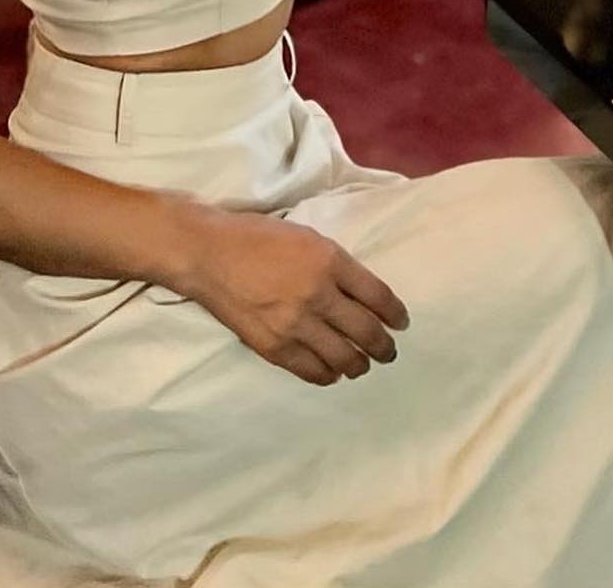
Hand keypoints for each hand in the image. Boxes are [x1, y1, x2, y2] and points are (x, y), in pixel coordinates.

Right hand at [167, 205, 409, 387]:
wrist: (210, 254)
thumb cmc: (259, 237)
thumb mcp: (308, 238)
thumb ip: (336, 266)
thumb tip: (362, 295)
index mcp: (330, 261)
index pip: (378, 296)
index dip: (395, 314)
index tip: (401, 323)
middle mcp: (318, 295)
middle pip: (366, 331)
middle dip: (383, 346)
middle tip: (389, 352)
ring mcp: (295, 325)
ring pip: (343, 357)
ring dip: (359, 364)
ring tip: (362, 364)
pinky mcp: (274, 347)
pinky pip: (312, 371)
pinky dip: (328, 374)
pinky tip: (333, 371)